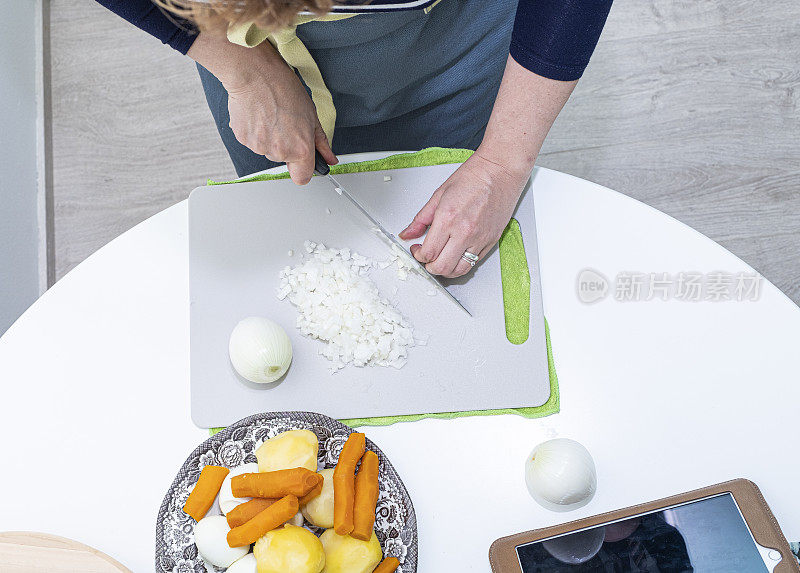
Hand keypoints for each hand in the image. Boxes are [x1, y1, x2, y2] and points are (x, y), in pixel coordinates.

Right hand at [188, 33, 336, 183]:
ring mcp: (260, 147)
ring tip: (271, 114)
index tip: (303, 160)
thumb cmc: (283, 88)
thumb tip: (329, 158)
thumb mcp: (311, 115)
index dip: (303, 168)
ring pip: (268, 150)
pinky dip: (256, 131)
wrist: (255, 73)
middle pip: (284, 160)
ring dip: (270, 137)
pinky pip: (253, 142)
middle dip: (286, 145)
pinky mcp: (243, 139)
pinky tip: (259, 114)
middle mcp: (280, 151)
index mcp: (300, 149)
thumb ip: (321, 142)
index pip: (303, 178)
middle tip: (285, 122)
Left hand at [398, 150, 528, 277]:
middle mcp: (464, 232)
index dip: (418, 255)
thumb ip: (420, 219)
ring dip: (446, 270)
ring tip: (441, 259)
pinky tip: (456, 254)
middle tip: (426, 258)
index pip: (428, 252)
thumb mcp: (438, 195)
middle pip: (442, 267)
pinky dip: (462, 264)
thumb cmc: (473, 177)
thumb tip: (407, 233)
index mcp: (448, 218)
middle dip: (429, 267)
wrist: (500, 171)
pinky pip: (474, 263)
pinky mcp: (491, 241)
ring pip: (459, 270)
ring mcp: (479, 239)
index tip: (417, 250)